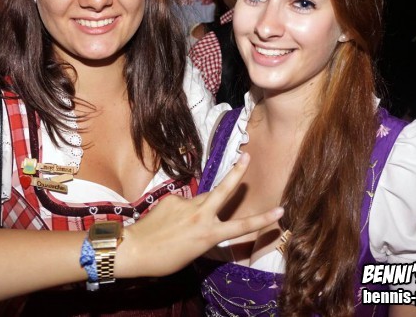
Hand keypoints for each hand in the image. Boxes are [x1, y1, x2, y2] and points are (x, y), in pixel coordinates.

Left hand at [118, 153, 282, 276]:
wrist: (134, 248)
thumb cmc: (165, 258)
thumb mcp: (193, 251)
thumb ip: (204, 230)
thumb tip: (204, 215)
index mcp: (209, 235)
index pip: (243, 227)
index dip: (264, 219)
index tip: (280, 210)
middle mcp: (201, 216)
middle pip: (224, 190)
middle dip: (237, 172)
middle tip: (246, 155)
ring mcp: (186, 204)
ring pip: (200, 199)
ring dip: (198, 208)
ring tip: (178, 227)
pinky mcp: (173, 198)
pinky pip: (182, 203)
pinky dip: (178, 211)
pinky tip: (164, 222)